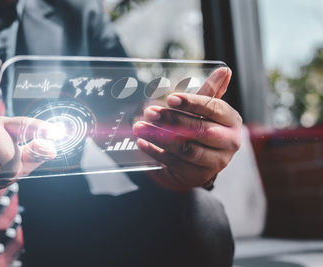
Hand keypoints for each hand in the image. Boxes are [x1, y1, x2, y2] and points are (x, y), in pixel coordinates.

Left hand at [133, 68, 241, 190]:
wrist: (200, 162)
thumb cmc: (202, 127)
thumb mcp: (207, 110)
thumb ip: (211, 92)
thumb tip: (224, 70)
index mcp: (232, 121)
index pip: (214, 109)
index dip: (192, 103)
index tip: (170, 98)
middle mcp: (229, 142)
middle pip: (199, 130)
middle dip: (172, 120)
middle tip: (149, 112)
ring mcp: (215, 162)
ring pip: (185, 149)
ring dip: (159, 137)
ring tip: (139, 127)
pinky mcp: (197, 175)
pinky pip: (174, 163)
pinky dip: (156, 152)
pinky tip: (142, 143)